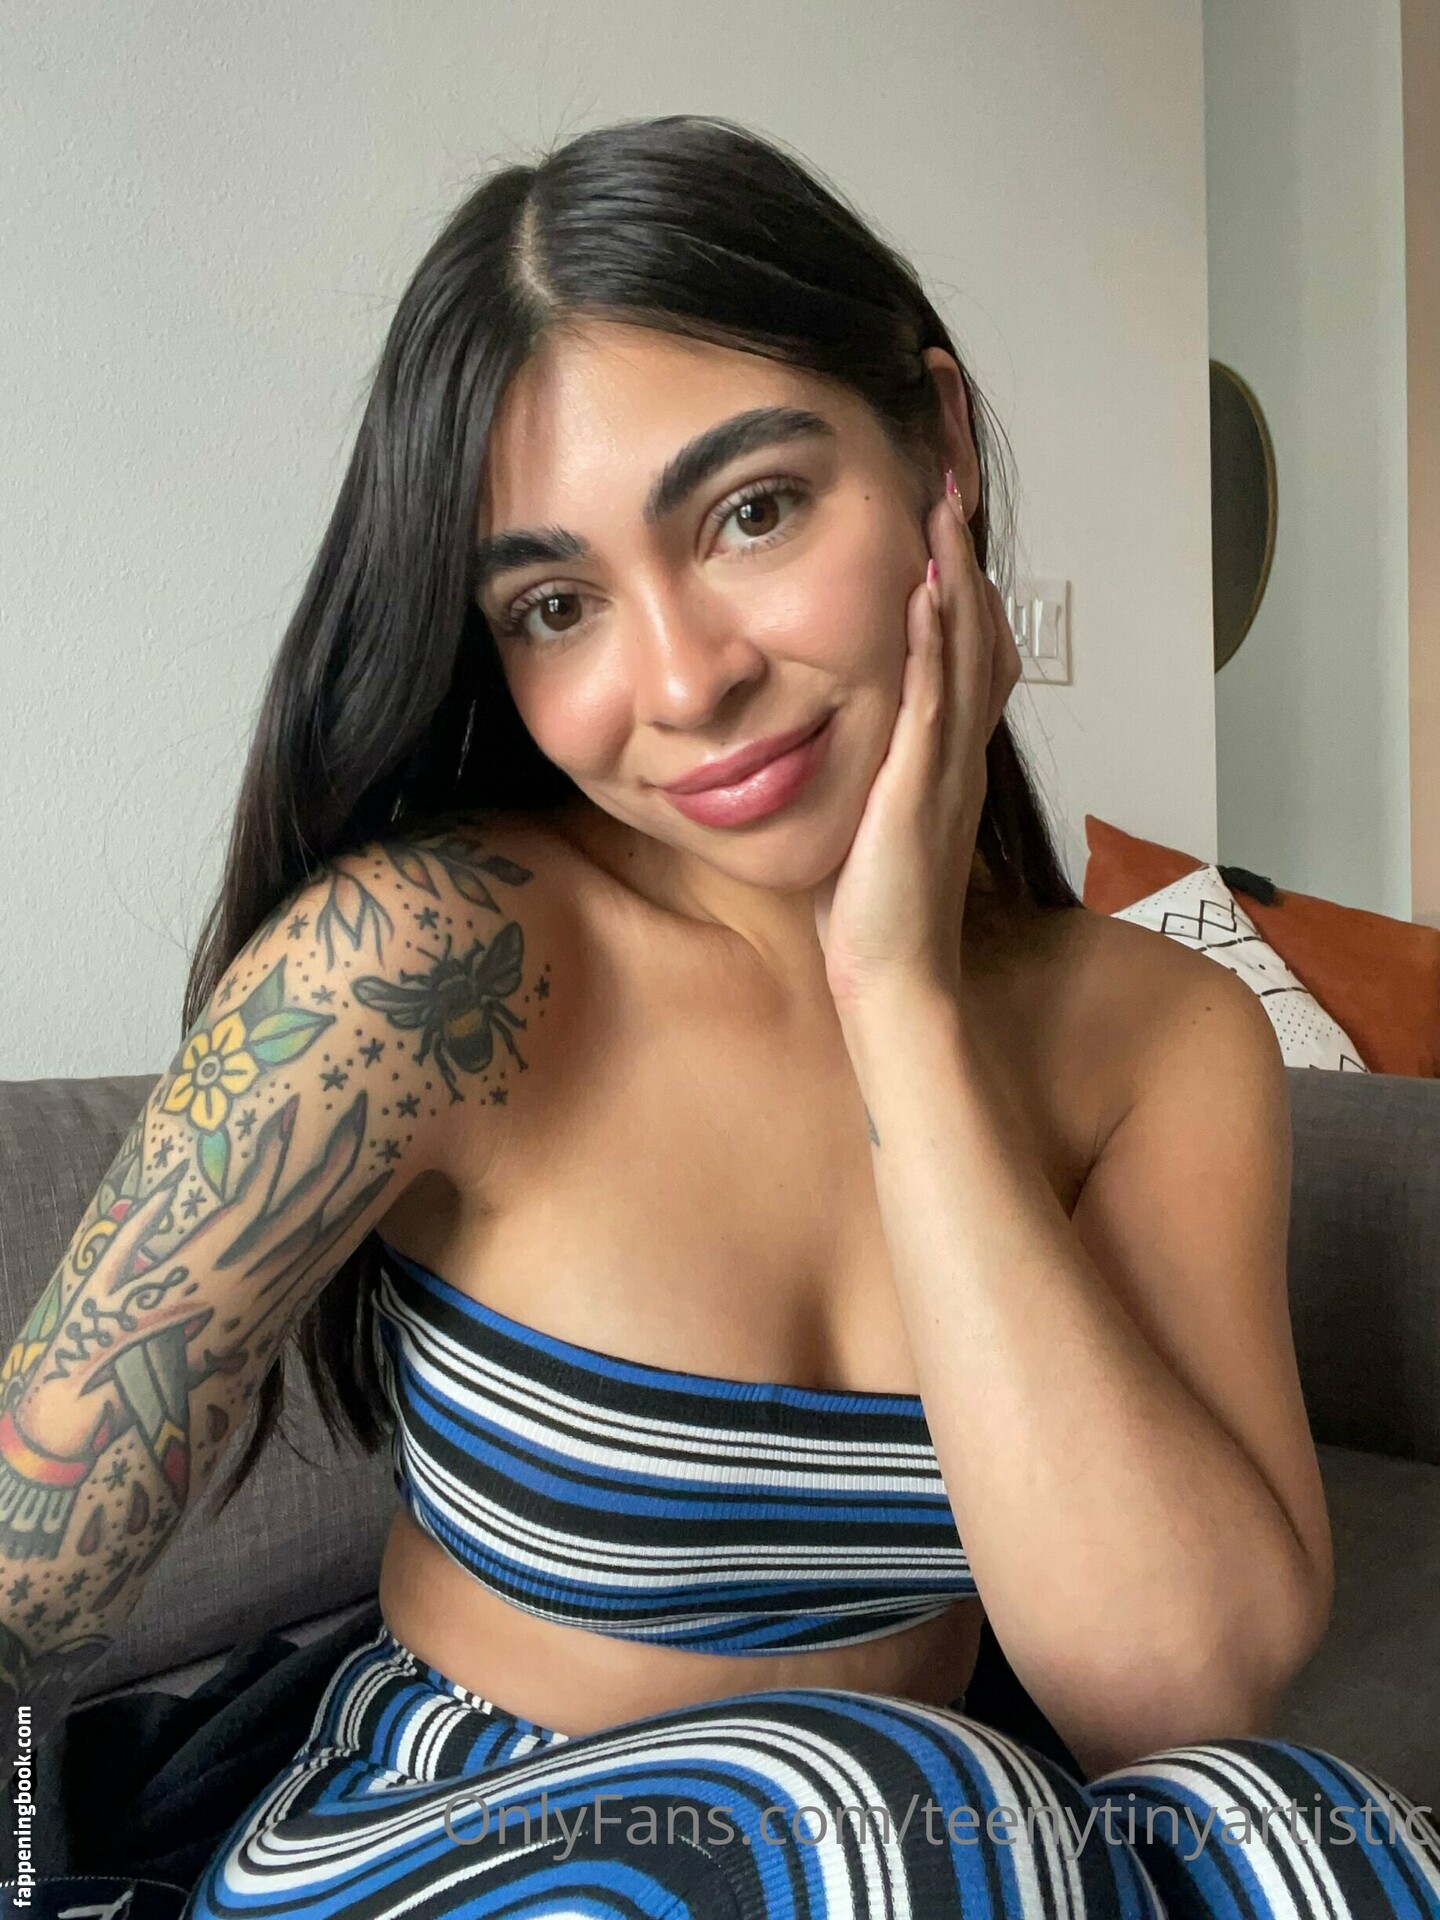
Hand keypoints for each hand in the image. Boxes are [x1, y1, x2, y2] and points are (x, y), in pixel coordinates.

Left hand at [812, 473, 1021, 1007]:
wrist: (893, 978)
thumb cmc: (873, 910)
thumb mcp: (870, 818)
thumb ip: (867, 767)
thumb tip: (834, 731)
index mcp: (948, 755)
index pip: (965, 649)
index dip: (960, 583)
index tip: (938, 520)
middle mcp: (961, 752)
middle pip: (979, 631)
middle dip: (963, 555)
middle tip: (950, 483)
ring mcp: (948, 768)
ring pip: (966, 653)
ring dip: (956, 577)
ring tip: (941, 508)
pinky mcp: (922, 790)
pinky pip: (935, 702)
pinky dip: (935, 643)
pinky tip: (926, 592)